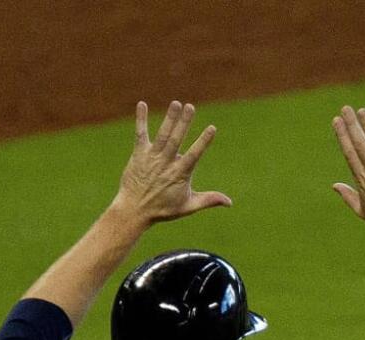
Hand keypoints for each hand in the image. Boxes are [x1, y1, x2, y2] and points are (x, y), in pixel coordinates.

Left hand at [112, 101, 231, 225]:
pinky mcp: (139, 154)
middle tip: (191, 106)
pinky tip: (142, 104)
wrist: (134, 210)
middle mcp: (166, 163)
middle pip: (176, 139)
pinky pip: (140, 134)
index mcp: (180, 174)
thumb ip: (209, 200)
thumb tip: (230, 202)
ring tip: (176, 103)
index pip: (194, 154)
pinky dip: (141, 120)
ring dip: (170, 118)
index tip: (212, 128)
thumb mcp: (188, 206)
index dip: (203, 141)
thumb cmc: (163, 210)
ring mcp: (152, 157)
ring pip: (162, 135)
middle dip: (184, 122)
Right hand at [332, 106, 364, 234]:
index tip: (337, 121)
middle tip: (345, 108)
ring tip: (362, 111)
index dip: (342, 136)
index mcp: (362, 180)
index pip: (349, 153)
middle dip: (351, 126)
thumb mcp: (362, 210)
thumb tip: (334, 185)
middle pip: (359, 145)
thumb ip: (348, 196)